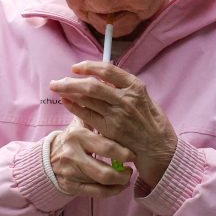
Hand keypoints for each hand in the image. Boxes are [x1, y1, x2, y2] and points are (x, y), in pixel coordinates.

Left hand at [49, 61, 178, 186]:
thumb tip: (103, 78)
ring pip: (86, 99)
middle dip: (71, 81)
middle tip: (57, 81)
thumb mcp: (145, 99)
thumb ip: (125, 88)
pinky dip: (74, 107)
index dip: (89, 66)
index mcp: (136, 87)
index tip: (76, 67)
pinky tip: (66, 102)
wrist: (158, 148)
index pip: (108, 70)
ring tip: (57, 88)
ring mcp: (116, 115)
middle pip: (92, 85)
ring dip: (68, 92)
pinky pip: (86, 115)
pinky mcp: (109, 130)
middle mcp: (126, 99)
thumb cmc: (151, 123)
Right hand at [49, 120, 133, 197]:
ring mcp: (70, 172)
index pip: (106, 147)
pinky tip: (118, 186)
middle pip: (104, 172)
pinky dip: (111, 191)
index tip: (132, 154)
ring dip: (119, 183)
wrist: (47, 157)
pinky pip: (96, 193)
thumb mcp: (80, 123)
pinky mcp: (70, 186)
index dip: (123, 153)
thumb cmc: (72, 139)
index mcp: (77, 135)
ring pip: (101, 184)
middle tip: (130, 170)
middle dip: (123, 174)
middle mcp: (72, 155)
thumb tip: (111, 94)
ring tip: (126, 178)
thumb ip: (94, 113)